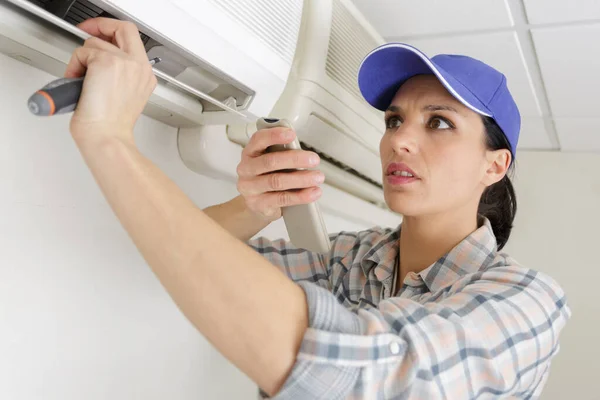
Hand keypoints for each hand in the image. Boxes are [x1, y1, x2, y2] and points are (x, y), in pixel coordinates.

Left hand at [65, 18, 156, 142]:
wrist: (107, 137)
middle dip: (100, 28)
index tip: (102, 35)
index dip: (115, 33)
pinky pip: (83, 52)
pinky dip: (74, 66)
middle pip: (123, 29)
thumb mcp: (125, 98)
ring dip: (82, 59)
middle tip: (87, 36)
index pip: (134, 41)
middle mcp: (140, 67)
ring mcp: (124, 62)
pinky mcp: (106, 62)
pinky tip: (78, 82)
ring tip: (80, 80)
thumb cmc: (111, 127)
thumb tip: (100, 61)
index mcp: (145, 76)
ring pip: (96, 43)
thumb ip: (120, 76)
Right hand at [236, 127, 324, 220]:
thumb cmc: (266, 177)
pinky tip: (313, 192)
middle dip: (295, 159)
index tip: (291, 134)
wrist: (255, 204)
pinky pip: (282, 199)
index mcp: (250, 153)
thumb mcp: (270, 162)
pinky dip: (300, 196)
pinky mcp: (259, 204)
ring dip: (301, 179)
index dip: (274, 135)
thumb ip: (282, 153)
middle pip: (270, 162)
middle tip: (313, 159)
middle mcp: (247, 170)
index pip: (258, 140)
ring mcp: (251, 188)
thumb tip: (303, 152)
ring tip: (317, 177)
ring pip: (277, 181)